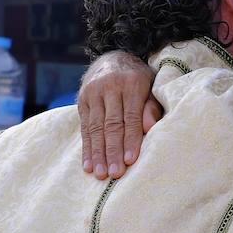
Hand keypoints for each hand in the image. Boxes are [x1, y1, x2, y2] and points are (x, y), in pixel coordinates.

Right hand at [77, 51, 161, 178]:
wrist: (113, 57)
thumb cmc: (139, 80)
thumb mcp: (151, 86)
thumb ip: (151, 107)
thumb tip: (148, 129)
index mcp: (132, 82)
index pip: (131, 116)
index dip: (130, 139)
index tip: (130, 161)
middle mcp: (110, 86)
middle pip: (111, 124)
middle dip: (113, 151)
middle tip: (115, 173)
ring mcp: (93, 92)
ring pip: (95, 127)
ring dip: (98, 153)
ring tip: (100, 174)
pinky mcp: (82, 99)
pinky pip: (84, 127)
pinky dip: (87, 148)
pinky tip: (88, 165)